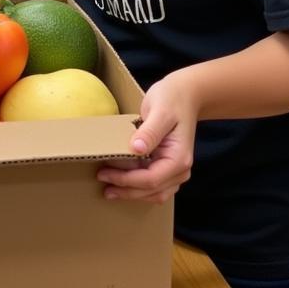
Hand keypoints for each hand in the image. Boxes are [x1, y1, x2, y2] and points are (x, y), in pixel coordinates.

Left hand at [96, 73, 197, 204]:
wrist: (186, 95)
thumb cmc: (172, 99)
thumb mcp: (160, 111)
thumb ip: (150, 132)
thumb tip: (136, 149)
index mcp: (179, 158)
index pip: (151, 179)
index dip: (126, 180)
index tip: (104, 174)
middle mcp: (180, 169)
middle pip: (152, 190)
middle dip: (126, 190)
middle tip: (102, 184)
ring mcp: (176, 170)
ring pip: (154, 192)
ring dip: (132, 193)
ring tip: (109, 189)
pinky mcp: (168, 166)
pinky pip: (155, 185)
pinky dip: (139, 187)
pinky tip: (123, 183)